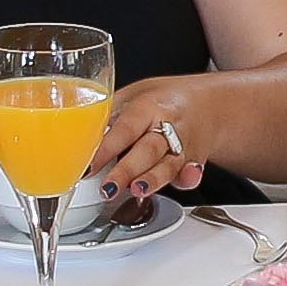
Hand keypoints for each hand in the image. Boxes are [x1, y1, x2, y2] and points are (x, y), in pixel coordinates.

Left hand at [94, 75, 209, 202]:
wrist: (208, 103)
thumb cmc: (164, 100)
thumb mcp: (133, 95)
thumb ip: (109, 117)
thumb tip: (78, 139)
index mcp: (147, 107)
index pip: (124, 129)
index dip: (106, 149)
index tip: (87, 167)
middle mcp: (167, 126)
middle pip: (147, 149)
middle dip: (127, 170)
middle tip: (108, 188)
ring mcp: (182, 145)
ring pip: (168, 164)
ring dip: (153, 179)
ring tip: (136, 190)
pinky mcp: (192, 162)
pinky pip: (190, 172)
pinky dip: (189, 178)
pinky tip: (185, 180)